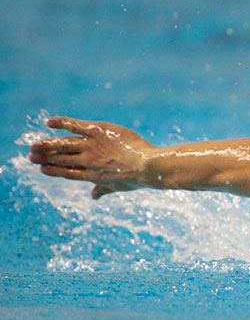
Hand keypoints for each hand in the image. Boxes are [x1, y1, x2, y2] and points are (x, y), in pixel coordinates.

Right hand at [28, 117, 153, 198]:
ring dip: (46, 145)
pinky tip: (49, 122)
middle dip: (44, 158)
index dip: (53, 171)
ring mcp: (92, 146)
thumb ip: (104, 190)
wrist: (149, 167)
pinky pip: (75, 125)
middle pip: (61, 159)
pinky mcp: (98, 131)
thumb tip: (93, 197)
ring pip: (63, 145)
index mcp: (92, 175)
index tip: (42, 169)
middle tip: (31, 156)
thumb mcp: (119, 186)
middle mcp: (88, 161)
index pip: (68, 173)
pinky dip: (62, 123)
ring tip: (34, 146)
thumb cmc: (138, 178)